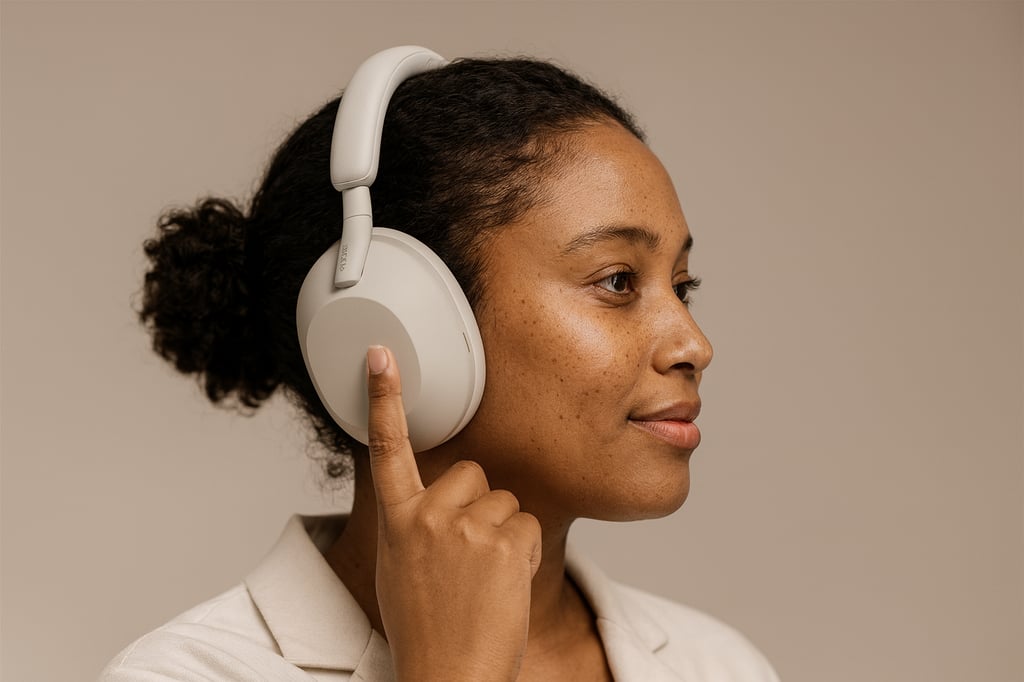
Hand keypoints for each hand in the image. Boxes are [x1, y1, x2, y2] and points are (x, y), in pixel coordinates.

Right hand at [365, 345, 542, 681]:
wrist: (448, 675)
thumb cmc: (426, 628)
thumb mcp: (400, 569)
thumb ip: (417, 526)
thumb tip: (438, 506)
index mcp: (397, 521)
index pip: (387, 447)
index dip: (384, 397)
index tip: (382, 355)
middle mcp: (428, 516)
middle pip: (472, 473)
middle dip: (478, 505)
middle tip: (467, 555)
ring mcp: (466, 528)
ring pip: (504, 500)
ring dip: (503, 532)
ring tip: (484, 577)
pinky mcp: (504, 542)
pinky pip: (527, 524)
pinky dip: (524, 551)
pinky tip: (504, 584)